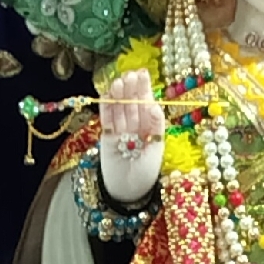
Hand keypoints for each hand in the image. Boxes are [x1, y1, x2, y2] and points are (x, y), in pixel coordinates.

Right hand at [98, 67, 165, 205]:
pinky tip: (106, 95)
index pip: (146, 102)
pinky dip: (106, 107)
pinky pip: (106, 119)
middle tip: (129, 74)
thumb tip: (155, 107)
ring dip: (118, 95)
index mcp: (150, 125)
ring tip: (118, 82)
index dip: (144, 88)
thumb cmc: (146, 172)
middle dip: (131, 88)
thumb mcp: (157, 148)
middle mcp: (135, 125)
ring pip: (119, 108)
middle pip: (132, 102)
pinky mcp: (107, 136)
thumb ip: (156, 127)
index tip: (143, 73)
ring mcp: (120, 129)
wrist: (128, 191)